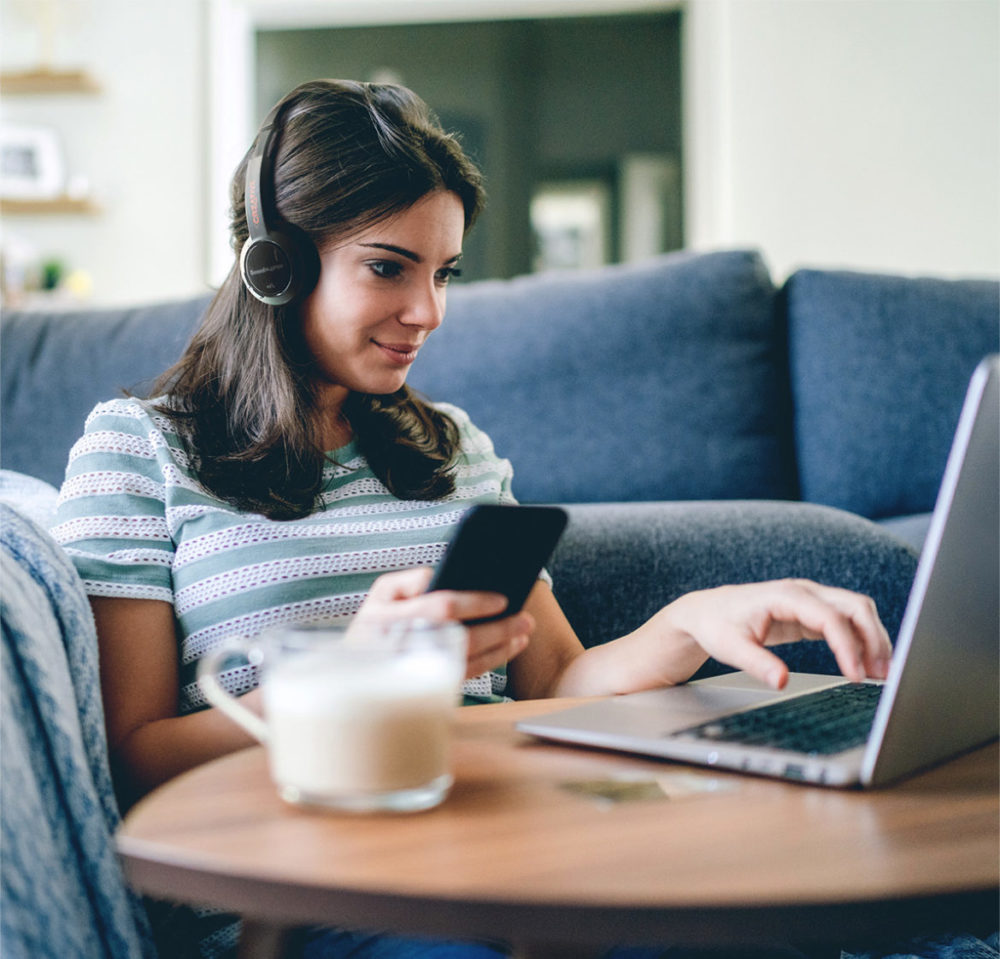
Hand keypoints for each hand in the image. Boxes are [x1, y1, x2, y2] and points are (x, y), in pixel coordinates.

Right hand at [356, 568, 533, 679]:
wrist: (352, 674)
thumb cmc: (375, 622)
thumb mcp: (382, 593)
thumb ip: (411, 580)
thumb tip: (443, 577)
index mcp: (390, 616)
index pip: (441, 607)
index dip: (474, 603)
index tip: (502, 599)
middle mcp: (404, 646)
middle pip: (461, 637)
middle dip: (497, 628)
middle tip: (525, 618)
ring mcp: (415, 670)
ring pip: (468, 660)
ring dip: (501, 646)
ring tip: (524, 631)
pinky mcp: (427, 685)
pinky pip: (467, 674)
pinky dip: (493, 660)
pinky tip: (510, 646)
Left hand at [666, 579, 892, 689]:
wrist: (706, 612)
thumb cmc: (717, 625)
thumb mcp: (730, 647)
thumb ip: (757, 663)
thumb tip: (782, 681)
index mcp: (785, 595)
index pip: (830, 618)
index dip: (848, 647)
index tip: (857, 676)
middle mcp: (803, 592)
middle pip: (855, 606)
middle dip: (874, 638)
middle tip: (884, 674)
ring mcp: (809, 600)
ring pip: (856, 611)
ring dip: (873, 639)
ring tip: (881, 673)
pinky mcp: (810, 614)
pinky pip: (845, 622)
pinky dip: (860, 641)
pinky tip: (864, 665)